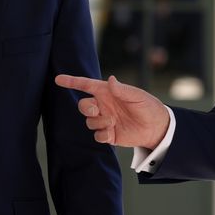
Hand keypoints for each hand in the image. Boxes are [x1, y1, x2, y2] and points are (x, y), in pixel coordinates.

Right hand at [54, 74, 169, 148]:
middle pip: (83, 106)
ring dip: (98, 122)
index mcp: (108, 92)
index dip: (72, 82)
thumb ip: (122, 90)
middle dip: (86, 108)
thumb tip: (111, 79)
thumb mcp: (137, 96)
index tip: (58, 79)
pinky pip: (97, 136)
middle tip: (97, 111)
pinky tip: (112, 134)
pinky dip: (102, 135)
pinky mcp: (109, 134)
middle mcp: (104, 105)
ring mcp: (105, 120)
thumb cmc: (148, 106)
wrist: (157, 127)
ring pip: (89, 122)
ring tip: (113, 122)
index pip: (86, 85)